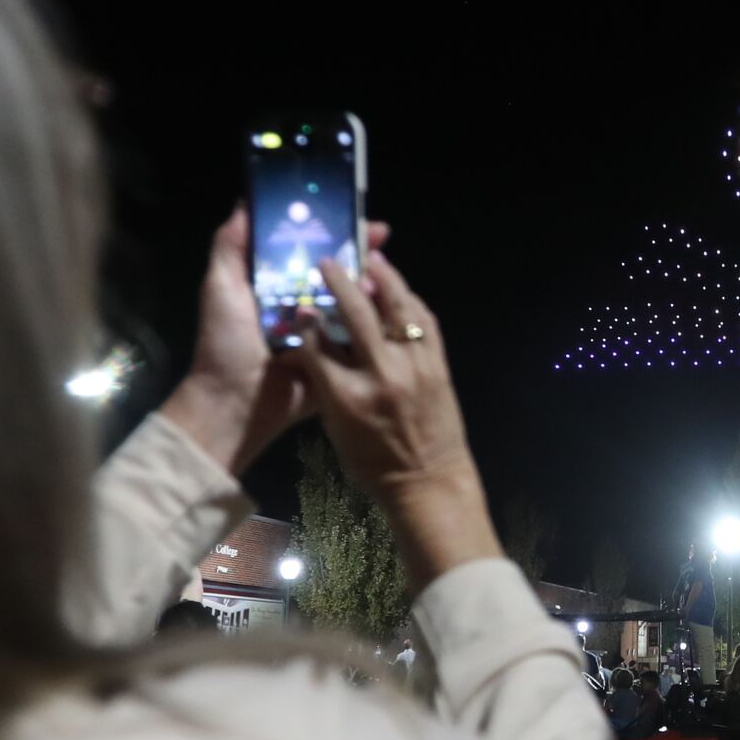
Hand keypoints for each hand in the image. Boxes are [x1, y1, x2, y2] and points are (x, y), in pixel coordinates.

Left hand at [159, 203, 391, 474]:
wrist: (235, 403)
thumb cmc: (225, 343)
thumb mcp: (220, 287)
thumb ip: (230, 246)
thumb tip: (245, 201)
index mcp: (278, 285)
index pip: (310, 249)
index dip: (330, 229)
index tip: (352, 213)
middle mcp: (303, 304)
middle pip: (338, 271)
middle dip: (360, 252)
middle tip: (381, 237)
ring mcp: (323, 333)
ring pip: (354, 301)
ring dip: (370, 285)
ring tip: (381, 274)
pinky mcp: (337, 360)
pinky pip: (359, 337)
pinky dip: (374, 323)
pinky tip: (388, 307)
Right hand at [300, 252, 500, 591]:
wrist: (429, 482)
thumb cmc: (374, 464)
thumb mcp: (336, 428)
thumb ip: (324, 383)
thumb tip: (312, 345)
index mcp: (347, 396)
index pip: (317, 343)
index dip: (306, 319)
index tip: (301, 303)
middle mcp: (381, 375)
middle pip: (355, 313)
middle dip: (338, 281)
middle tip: (328, 262)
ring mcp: (415, 366)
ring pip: (397, 307)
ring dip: (383, 277)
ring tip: (371, 257)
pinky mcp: (438, 365)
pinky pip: (425, 321)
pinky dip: (411, 301)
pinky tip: (400, 290)